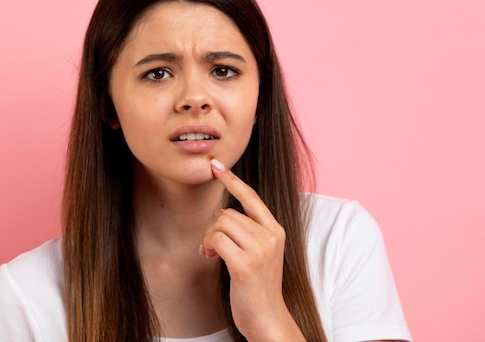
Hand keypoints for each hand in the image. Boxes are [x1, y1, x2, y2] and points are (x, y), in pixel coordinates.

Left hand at [200, 159, 305, 341]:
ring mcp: (260, 249)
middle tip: (210, 246)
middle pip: (228, 213)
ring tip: (210, 253)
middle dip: (212, 227)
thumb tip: (222, 214)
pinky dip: (208, 247)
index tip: (216, 165)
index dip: (232, 180)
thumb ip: (248, 231)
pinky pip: (217, 240)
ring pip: (220, 224)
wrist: (268, 319)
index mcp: (276, 230)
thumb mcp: (259, 253)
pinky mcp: (246, 264)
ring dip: (208, 238)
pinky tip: (209, 258)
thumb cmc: (258, 286)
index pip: (251, 197)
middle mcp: (271, 236)